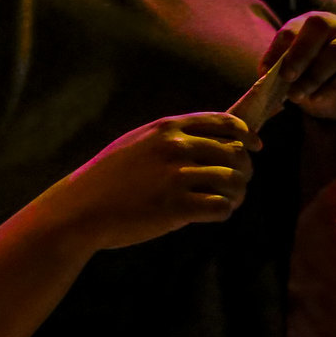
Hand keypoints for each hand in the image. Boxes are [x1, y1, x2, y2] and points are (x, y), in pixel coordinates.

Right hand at [55, 112, 254, 251]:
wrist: (80, 209)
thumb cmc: (107, 178)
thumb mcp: (137, 143)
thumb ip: (170, 138)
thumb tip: (211, 139)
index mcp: (167, 128)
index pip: (224, 122)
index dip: (247, 135)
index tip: (255, 147)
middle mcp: (176, 147)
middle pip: (235, 152)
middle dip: (245, 169)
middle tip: (239, 183)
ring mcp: (176, 177)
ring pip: (234, 181)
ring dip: (237, 193)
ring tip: (229, 201)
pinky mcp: (176, 208)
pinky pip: (221, 207)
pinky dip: (224, 211)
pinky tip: (214, 214)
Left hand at [260, 11, 335, 144]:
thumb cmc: (316, 82)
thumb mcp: (294, 76)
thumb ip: (279, 71)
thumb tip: (264, 76)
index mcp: (313, 26)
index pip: (293, 28)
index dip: (277, 48)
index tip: (266, 71)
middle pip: (319, 25)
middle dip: (299, 51)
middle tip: (286, 76)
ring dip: (313, 75)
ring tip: (297, 94)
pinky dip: (330, 87)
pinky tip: (316, 98)